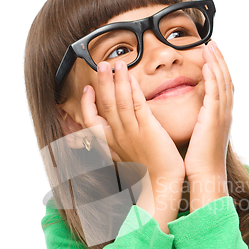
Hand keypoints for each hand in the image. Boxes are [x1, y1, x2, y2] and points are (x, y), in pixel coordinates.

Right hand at [80, 61, 184, 182]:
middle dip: (103, 83)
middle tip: (101, 65)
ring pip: (120, 102)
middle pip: (105, 105)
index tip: (88, 89)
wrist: (161, 184)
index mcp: (112, 142)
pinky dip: (134, 91)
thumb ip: (118, 142)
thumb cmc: (147, 170)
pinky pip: (138, 106)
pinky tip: (132, 79)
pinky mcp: (148, 130)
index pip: (91, 121)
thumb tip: (113, 131)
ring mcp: (133, 132)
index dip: (87, 104)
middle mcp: (119, 136)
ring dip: (118, 81)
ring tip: (117, 64)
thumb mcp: (126, 156)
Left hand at [184, 40, 233, 181]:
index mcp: (221, 116)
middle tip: (212, 43)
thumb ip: (199, 122)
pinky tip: (207, 64)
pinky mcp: (214, 118)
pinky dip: (213, 77)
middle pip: (225, 79)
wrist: (206, 174)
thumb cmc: (200, 160)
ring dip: (216, 62)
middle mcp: (225, 112)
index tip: (211, 54)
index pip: (221, 85)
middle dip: (219, 59)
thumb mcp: (201, 136)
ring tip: (209, 46)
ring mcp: (222, 114)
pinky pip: (215, 92)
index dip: (218, 68)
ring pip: (222, 82)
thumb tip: (192, 116)